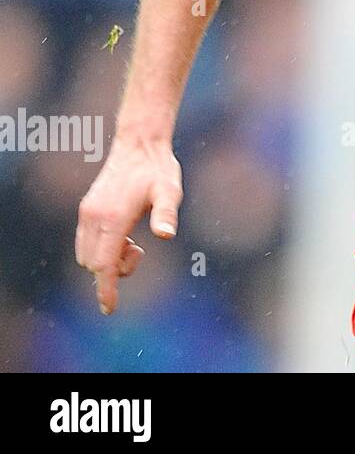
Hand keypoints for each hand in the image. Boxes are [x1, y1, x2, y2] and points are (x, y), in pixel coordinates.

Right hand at [75, 132, 182, 314]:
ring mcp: (86, 213)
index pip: (103, 264)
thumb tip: (166, 235)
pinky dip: (101, 249)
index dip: (106, 289)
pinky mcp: (86, 210)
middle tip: (139, 250)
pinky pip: (85, 243)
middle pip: (93, 264)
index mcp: (113, 217)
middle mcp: (93, 217)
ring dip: (107, 259)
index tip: (110, 308)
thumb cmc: (158, 169)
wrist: (139, 144)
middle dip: (114, 269)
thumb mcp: (170, 190)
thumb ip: (167, 212)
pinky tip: (124, 235)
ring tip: (133, 241)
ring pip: (86, 255)